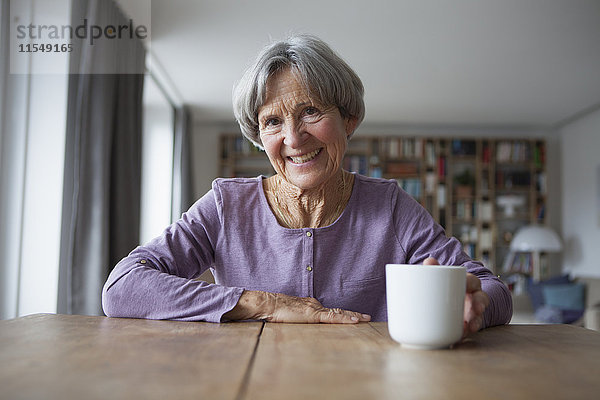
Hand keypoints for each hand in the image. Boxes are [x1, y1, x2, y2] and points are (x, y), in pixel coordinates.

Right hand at [223, 290, 370, 323]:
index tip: (353, 317)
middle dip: (353, 314)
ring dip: (353, 316)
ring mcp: (315, 309)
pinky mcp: (313, 315)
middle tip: (366, 317)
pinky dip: (345, 318)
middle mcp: (315, 305)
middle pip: (338, 310)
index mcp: (310, 305)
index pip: (330, 311)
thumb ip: (298, 317)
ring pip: (338, 313)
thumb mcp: (290, 314)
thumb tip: (301, 321)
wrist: (268, 303)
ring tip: (365, 319)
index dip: (343, 314)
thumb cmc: (275, 310)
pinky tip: (354, 321)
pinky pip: (332, 317)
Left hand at [423, 257, 489, 335]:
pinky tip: (462, 334)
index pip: (472, 281)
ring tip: (471, 326)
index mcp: (466, 284)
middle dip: (480, 304)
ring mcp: (471, 312)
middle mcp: (472, 297)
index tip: (466, 286)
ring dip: (476, 321)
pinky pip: (470, 329)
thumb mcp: (438, 278)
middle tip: (477, 309)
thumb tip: (429, 261)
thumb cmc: (442, 287)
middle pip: (481, 299)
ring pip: (479, 316)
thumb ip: (434, 269)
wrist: (437, 304)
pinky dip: (466, 332)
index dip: (471, 283)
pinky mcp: (467, 324)